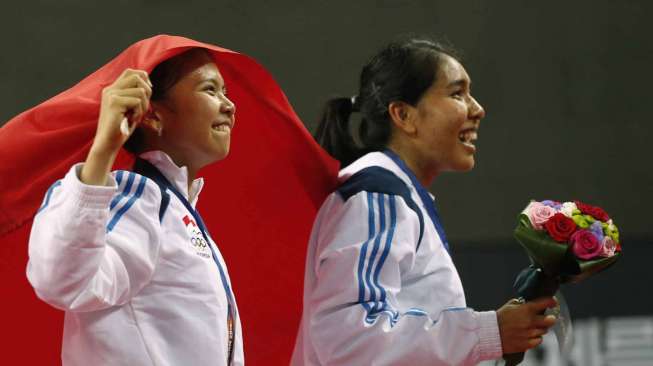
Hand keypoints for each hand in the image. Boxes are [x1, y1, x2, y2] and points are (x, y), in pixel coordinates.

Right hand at [81, 69, 151, 184]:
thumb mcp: (130, 108)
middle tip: (143, 106)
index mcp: (113, 89)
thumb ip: (135, 96)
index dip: (144, 79)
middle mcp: (110, 89)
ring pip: (140, 91)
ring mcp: (111, 95)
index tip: (146, 95)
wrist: (108, 143)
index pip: (131, 72)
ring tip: (136, 116)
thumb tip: (148, 84)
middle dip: (147, 91)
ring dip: (144, 105)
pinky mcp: (114, 103)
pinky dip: (139, 112)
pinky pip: (137, 101)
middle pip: (137, 76)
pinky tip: (131, 120)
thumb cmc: (121, 128)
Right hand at [496, 296, 556, 353]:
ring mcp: (529, 333)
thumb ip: (521, 304)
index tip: (553, 302)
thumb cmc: (499, 319)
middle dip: (551, 319)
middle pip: (550, 320)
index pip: (544, 303)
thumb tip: (528, 303)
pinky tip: (529, 335)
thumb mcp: (509, 306)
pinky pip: (538, 341)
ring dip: (540, 329)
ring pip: (544, 331)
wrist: (490, 333)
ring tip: (531, 328)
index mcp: (525, 309)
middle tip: (549, 318)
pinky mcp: (527, 343)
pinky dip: (535, 338)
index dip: (551, 301)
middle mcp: (529, 321)